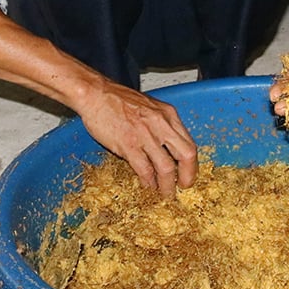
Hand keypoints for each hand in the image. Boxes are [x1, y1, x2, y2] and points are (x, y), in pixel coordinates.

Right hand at [74, 79, 197, 195]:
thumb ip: (161, 124)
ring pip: (167, 168)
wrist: (96, 94)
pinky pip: (145, 170)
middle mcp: (161, 124)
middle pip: (186, 155)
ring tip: (165, 194)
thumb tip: (168, 145)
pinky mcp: (129, 145)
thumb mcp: (150, 106)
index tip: (188, 174)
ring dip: (167, 185)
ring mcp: (146, 135)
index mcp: (168, 114)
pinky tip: (148, 187)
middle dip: (187, 176)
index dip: (192, 163)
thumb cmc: (118, 99)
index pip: (190, 143)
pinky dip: (149, 182)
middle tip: (183, 187)